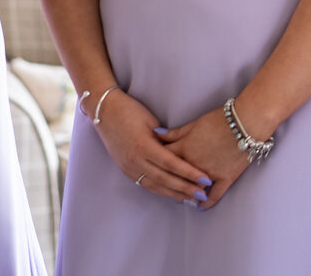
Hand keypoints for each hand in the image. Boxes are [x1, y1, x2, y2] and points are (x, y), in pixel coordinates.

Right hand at [92, 90, 212, 205]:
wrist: (105, 112)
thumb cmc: (131, 111)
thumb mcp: (151, 121)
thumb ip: (165, 140)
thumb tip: (181, 153)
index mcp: (143, 145)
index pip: (171, 164)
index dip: (189, 173)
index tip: (205, 179)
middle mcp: (135, 160)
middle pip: (164, 179)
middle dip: (185, 189)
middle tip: (203, 196)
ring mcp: (128, 167)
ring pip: (155, 186)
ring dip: (174, 194)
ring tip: (191, 200)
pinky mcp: (125, 170)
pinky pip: (145, 184)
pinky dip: (161, 191)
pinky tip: (172, 195)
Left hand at [158, 106, 252, 210]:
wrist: (245, 122)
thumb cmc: (220, 119)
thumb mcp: (195, 123)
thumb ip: (175, 133)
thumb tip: (156, 135)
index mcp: (184, 148)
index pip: (163, 158)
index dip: (157, 161)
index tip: (154, 164)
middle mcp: (193, 164)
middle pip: (175, 176)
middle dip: (168, 179)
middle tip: (163, 182)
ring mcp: (209, 174)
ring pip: (192, 189)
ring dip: (184, 193)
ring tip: (179, 196)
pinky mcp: (225, 179)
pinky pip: (214, 196)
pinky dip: (206, 203)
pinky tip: (200, 206)